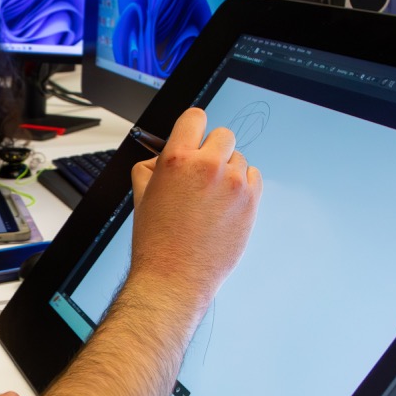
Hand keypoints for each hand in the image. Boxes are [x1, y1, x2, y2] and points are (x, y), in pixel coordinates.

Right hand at [128, 107, 261, 297]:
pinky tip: (225, 204)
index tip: (194, 137)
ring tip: (211, 198)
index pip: (195, 117)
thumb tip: (160, 155)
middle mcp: (208, 167)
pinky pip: (254, 177)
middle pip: (223, 135)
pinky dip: (243, 186)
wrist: (174, 278)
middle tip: (202, 172)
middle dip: (212, 150)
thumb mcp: (141, 195)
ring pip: (239, 158)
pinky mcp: (250, 202)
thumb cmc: (157, 242)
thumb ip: (151, 166)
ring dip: (228, 170)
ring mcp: (233, 184)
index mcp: (177, 160)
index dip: (193, 128)